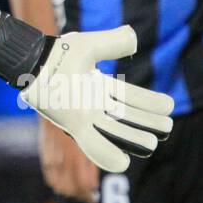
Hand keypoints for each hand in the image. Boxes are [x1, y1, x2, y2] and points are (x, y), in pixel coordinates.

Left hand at [21, 26, 174, 173]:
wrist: (34, 62)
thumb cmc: (58, 52)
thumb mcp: (91, 45)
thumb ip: (114, 42)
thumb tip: (134, 39)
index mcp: (99, 85)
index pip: (130, 96)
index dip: (150, 102)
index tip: (169, 106)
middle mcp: (93, 103)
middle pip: (127, 116)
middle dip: (147, 123)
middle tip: (167, 127)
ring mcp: (84, 115)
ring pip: (114, 131)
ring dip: (133, 139)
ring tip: (152, 144)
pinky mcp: (73, 124)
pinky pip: (93, 144)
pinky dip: (106, 155)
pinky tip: (123, 163)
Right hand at [38, 115, 99, 202]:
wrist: (58, 101)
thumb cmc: (80, 118)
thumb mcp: (91, 139)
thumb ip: (92, 162)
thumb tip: (93, 184)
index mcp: (77, 154)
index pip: (82, 186)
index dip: (88, 197)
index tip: (94, 202)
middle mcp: (62, 158)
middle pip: (69, 188)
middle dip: (79, 196)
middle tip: (88, 198)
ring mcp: (51, 156)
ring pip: (58, 185)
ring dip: (68, 191)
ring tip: (78, 191)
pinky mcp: (44, 152)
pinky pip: (49, 176)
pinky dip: (56, 183)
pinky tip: (64, 182)